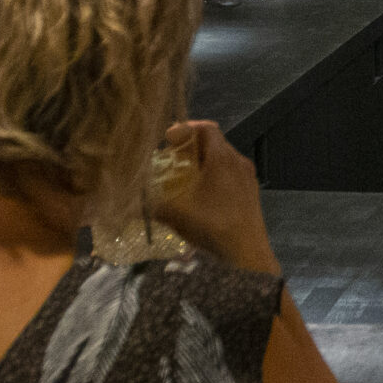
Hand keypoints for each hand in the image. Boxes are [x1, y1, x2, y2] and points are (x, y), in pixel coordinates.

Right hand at [152, 121, 276, 274]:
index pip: (207, 128)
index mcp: (222, 159)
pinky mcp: (252, 193)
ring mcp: (248, 178)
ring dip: (205, 161)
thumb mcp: (175, 215)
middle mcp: (238, 162)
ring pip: (224, 159)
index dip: (186, 129)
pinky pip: (232, 174)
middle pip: (215, 142)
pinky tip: (203, 194)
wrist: (247, 254)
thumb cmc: (212, 227)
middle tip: (173, 157)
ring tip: (186, 176)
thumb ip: (152, 204)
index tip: (169, 139)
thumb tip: (131, 203)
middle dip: (192, 146)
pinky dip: (216, 175)